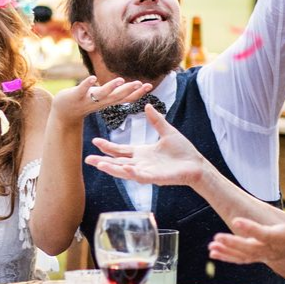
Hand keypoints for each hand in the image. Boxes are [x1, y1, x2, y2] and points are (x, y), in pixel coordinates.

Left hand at [52, 74, 152, 123]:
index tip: (149, 85)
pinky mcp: (76, 96)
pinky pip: (82, 90)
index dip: (137, 93)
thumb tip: (132, 86)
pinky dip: (87, 84)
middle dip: (129, 90)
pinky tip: (93, 78)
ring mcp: (88, 100)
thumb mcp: (103, 98)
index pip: (125, 98)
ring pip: (102, 94)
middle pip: (117, 97)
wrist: (64, 113)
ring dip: (111, 87)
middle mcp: (100, 102)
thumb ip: (116, 93)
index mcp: (108, 102)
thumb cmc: (86, 102)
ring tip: (120, 80)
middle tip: (141, 83)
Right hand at [85, 103, 204, 187]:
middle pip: (117, 162)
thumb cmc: (183, 151)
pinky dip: (131, 173)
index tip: (95, 141)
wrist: (196, 165)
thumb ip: (156, 120)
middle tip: (87, 159)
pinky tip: (123, 168)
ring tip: (98, 164)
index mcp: (142, 153)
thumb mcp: (167, 131)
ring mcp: (146, 172)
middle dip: (102, 161)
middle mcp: (141, 163)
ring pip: (124, 171)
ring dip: (112, 168)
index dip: (107, 147)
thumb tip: (147, 105)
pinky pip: (140, 176)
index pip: (120, 150)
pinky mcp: (155, 178)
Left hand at [209, 185, 284, 272]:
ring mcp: (265, 255)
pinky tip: (214, 252)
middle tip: (217, 238)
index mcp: (281, 238)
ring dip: (227, 252)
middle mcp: (271, 249)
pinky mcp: (261, 257)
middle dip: (233, 243)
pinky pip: (242, 259)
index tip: (236, 221)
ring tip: (212, 247)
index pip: (263, 234)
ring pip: (243, 256)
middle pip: (249, 248)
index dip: (250, 228)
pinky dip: (228, 257)